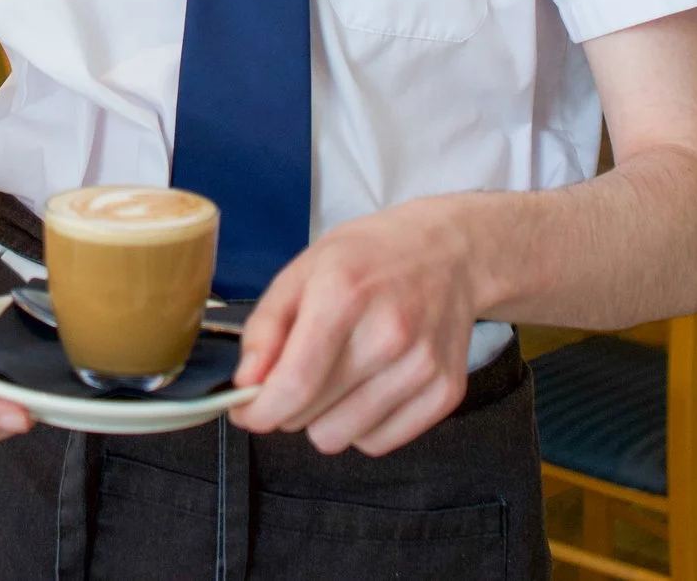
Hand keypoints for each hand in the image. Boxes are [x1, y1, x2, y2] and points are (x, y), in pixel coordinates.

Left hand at [231, 197, 480, 455]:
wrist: (451, 253)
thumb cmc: (371, 257)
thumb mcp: (304, 269)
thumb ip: (266, 327)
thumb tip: (246, 382)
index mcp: (345, 295)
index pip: (294, 384)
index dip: (258, 410)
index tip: (245, 410)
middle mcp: (389, 335)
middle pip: (310, 416)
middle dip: (287, 404)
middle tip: (297, 373)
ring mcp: (422, 367)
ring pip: (341, 438)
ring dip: (324, 417)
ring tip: (338, 376)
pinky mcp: (445, 392)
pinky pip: (378, 443)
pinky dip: (362, 425)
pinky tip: (369, 386)